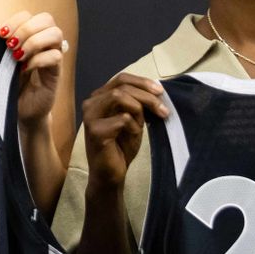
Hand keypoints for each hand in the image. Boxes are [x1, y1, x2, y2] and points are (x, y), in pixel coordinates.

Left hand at [0, 11, 67, 127]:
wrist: (18, 110)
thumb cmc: (8, 84)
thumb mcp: (0, 62)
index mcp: (30, 36)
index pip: (28, 15)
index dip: (15, 21)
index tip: (1, 35)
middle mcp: (44, 43)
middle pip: (46, 18)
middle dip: (26, 28)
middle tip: (11, 45)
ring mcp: (52, 56)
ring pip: (56, 34)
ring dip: (34, 41)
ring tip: (19, 56)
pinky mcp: (56, 72)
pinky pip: (56, 56)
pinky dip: (38, 60)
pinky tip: (25, 69)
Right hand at [82, 73, 167, 189]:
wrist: (110, 174)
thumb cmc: (121, 147)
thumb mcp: (133, 120)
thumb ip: (138, 104)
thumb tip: (157, 90)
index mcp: (99, 98)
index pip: (121, 78)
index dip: (142, 82)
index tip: (160, 91)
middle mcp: (91, 103)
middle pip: (122, 86)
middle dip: (147, 96)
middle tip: (163, 110)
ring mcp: (90, 116)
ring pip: (120, 97)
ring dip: (139, 109)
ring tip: (144, 125)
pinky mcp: (95, 131)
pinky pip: (122, 119)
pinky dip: (134, 127)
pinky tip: (133, 136)